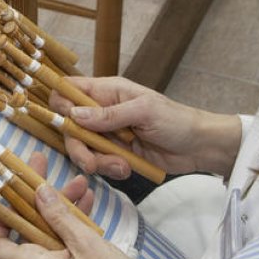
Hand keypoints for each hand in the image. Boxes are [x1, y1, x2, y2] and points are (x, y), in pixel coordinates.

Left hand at [0, 153, 147, 258]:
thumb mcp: (84, 243)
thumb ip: (59, 216)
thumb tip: (38, 190)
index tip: (9, 193)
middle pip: (24, 227)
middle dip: (35, 195)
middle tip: (42, 164)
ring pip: (47, 229)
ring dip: (60, 205)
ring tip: (80, 182)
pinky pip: (62, 239)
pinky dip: (72, 221)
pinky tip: (87, 199)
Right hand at [51, 76, 240, 178]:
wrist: (198, 147)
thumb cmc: (175, 120)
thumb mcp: (143, 111)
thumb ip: (108, 114)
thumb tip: (74, 115)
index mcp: (107, 91)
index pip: (69, 90)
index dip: (61, 104)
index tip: (68, 123)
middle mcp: (102, 111)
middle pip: (69, 126)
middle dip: (78, 146)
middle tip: (90, 162)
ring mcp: (107, 134)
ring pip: (82, 148)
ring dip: (96, 161)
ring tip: (120, 166)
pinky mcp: (115, 153)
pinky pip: (99, 162)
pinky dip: (109, 169)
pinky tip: (126, 168)